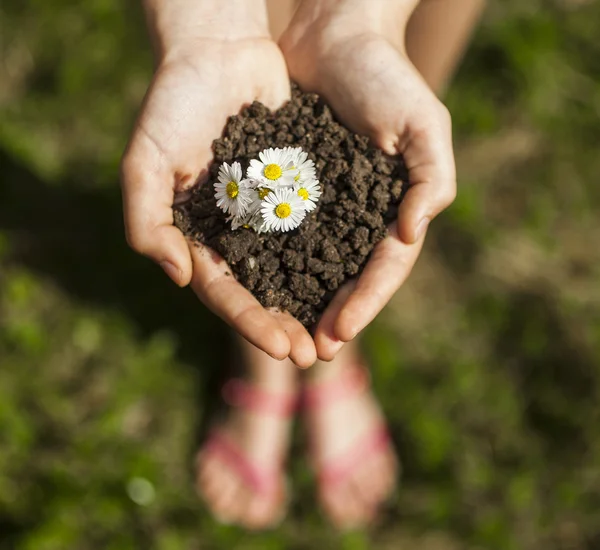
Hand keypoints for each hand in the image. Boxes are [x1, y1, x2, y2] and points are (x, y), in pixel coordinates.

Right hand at [121, 0, 316, 366]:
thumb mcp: (147, 160)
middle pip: (260, 289)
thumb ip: (147, 220)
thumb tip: (180, 276)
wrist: (220, 49)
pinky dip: (331, 255)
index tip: (281, 346)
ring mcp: (265, 212)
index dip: (249, 320)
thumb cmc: (176, 102)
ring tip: (336, 333)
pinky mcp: (295, 189)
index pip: (223, 289)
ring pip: (291, 266)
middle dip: (283, 323)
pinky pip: (315, 227)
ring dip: (311, 301)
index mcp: (195, 232)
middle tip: (311, 356)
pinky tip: (353, 280)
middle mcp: (232, 230)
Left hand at [281, 0, 455, 359]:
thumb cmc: (385, 76)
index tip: (337, 334)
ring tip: (280, 334)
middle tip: (307, 352)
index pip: (383, 268)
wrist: (332, 35)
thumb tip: (412, 233)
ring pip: (311, 264)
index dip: (364, 302)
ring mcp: (324, 204)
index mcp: (394, 207)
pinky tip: (254, 287)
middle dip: (329, 314)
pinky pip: (279, 231)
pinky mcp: (288, 187)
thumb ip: (430, 177)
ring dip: (297, 301)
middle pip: (346, 276)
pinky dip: (269, 260)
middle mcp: (359, 214)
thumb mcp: (422, 122)